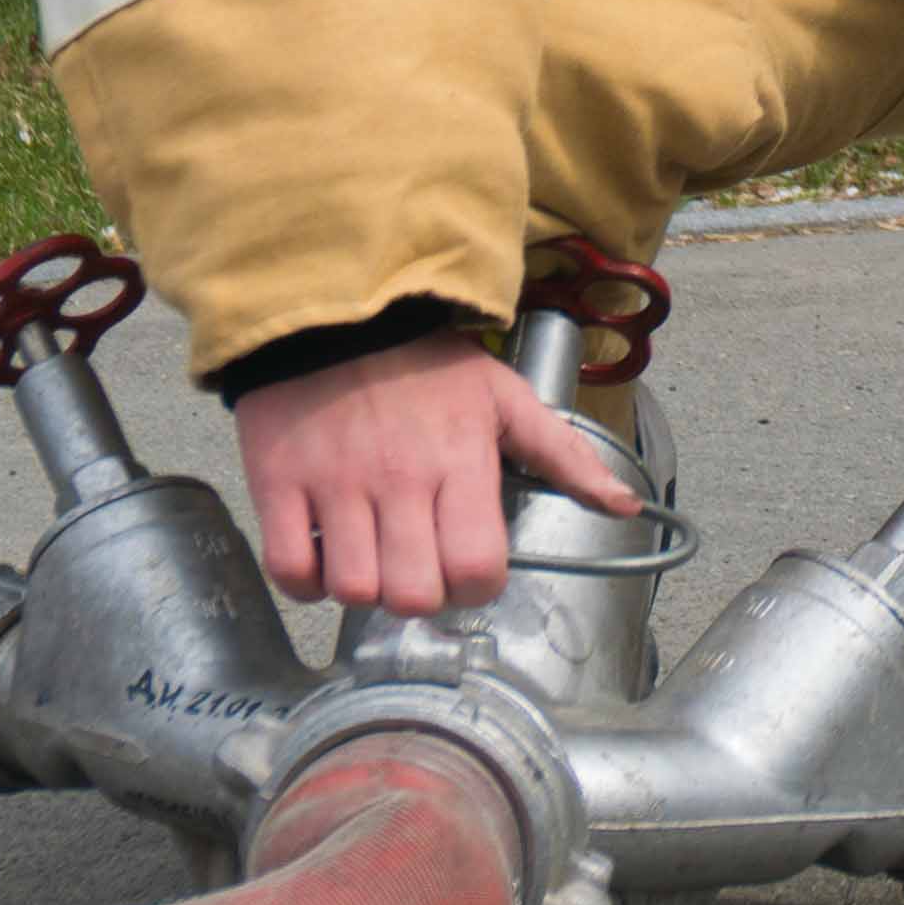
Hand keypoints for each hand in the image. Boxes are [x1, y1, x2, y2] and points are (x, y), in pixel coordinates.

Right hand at [231, 329, 635, 615]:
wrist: (335, 309)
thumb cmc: (425, 362)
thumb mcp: (505, 397)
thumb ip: (564, 455)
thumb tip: (625, 503)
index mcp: (461, 462)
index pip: (477, 571)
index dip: (477, 586)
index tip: (468, 569)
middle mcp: (399, 482)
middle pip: (413, 595)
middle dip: (423, 596)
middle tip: (419, 568)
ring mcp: (335, 487)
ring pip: (353, 591)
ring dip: (365, 590)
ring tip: (373, 559)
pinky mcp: (279, 485)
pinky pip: (289, 571)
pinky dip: (307, 582)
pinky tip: (326, 556)